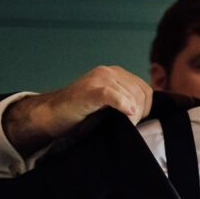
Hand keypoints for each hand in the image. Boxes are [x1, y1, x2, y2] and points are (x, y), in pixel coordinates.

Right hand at [4, 65, 152, 156]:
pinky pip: (111, 94)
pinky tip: (127, 113)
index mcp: (116, 74)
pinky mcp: (89, 90)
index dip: (145, 109)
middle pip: (140, 94)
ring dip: (130, 115)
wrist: (53, 114)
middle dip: (139, 114)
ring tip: (119, 125)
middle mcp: (109, 72)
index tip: (134, 122)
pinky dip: (121, 103)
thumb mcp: (108, 106)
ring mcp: (99, 78)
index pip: (145, 90)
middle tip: (127, 126)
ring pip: (130, 95)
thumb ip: (126, 104)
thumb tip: (145, 115)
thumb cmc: (81, 114)